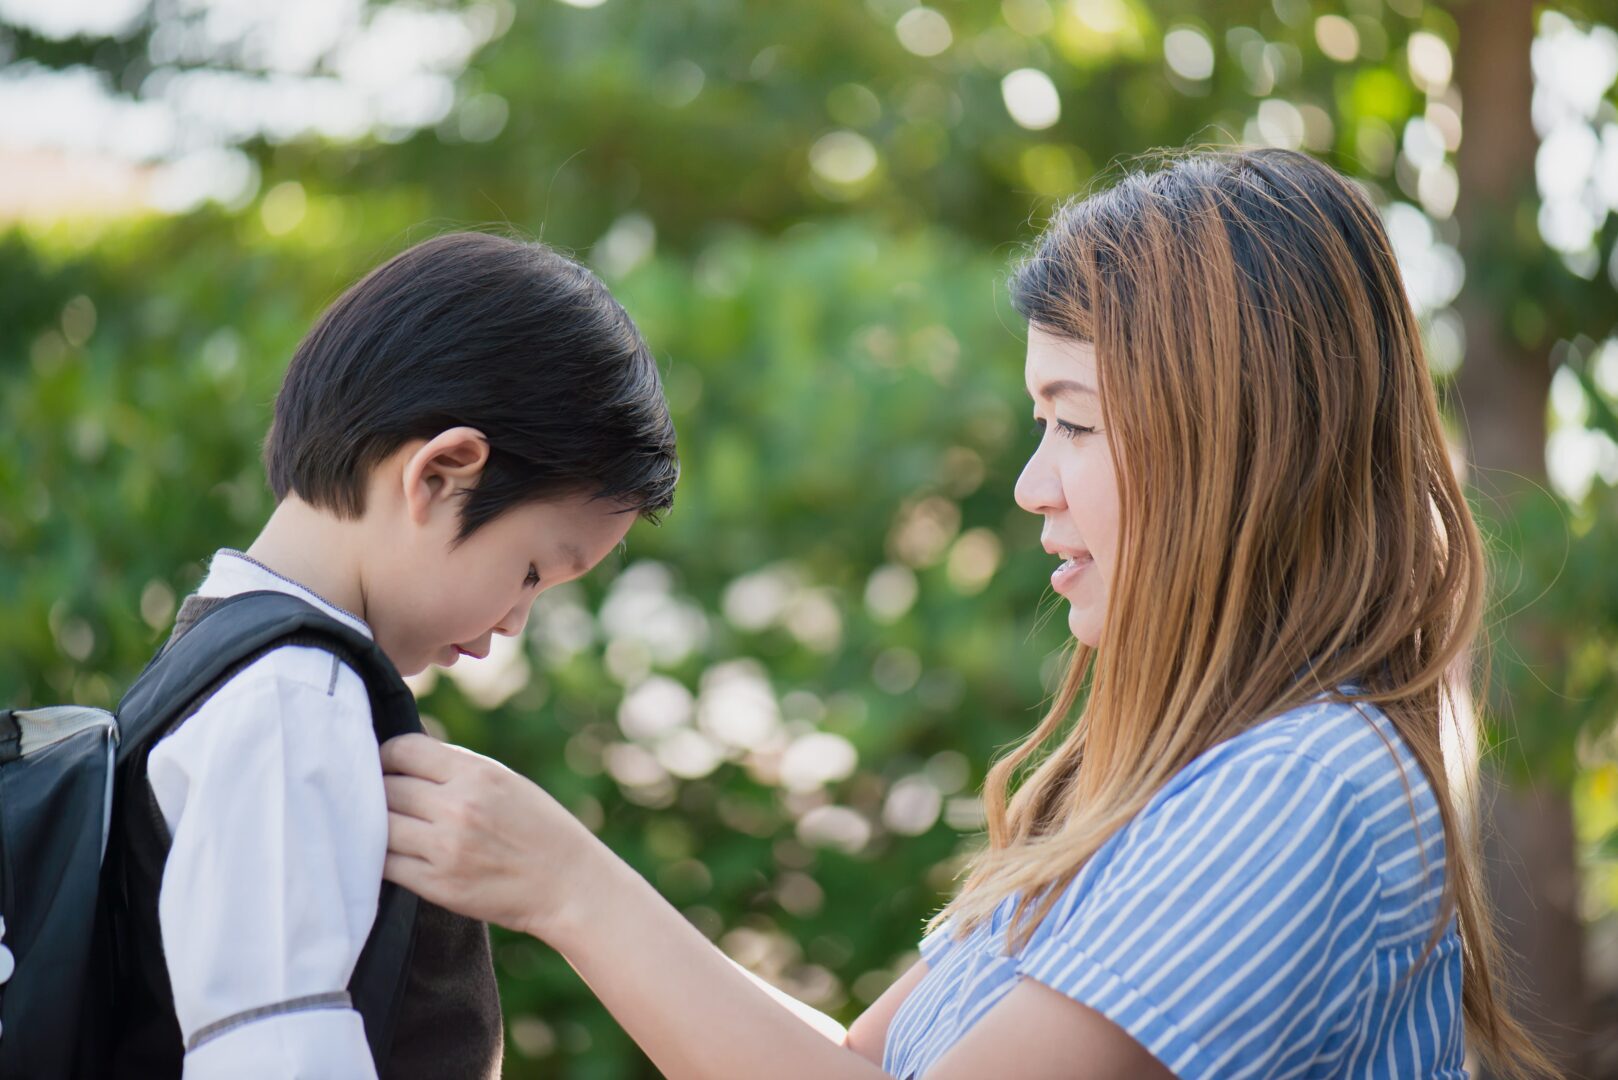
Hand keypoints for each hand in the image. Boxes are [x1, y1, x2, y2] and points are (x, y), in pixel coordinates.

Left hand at [380, 733, 601, 941]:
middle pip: (387, 788)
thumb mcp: (505, 781)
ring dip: (378, 826)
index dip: (387, 757)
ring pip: (380, 827)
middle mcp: (459, 807)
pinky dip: (382, 859)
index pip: (404, 750)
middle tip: (383, 801)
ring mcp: (446, 848)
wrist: (568, 883)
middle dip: (379, 792)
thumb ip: (456, 768)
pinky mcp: (437, 885)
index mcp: (478, 774)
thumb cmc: (538, 828)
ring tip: (387, 828)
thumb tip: (403, 757)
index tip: (387, 767)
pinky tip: (394, 854)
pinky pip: (386, 865)